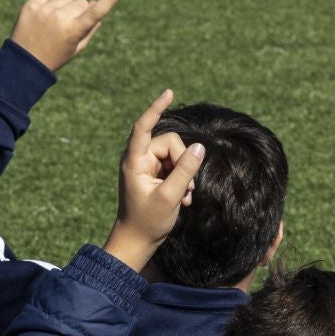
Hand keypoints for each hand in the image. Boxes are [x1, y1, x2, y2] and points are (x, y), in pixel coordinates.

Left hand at [9, 0, 124, 72]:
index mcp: (74, 31)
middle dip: (79, 12)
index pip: (96, 12)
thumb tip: (95, 3)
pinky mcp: (31, 5)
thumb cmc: (55, 56)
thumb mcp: (76, 47)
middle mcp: (60, 18)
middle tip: (66, 28)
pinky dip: (48, 2)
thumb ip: (90, 27)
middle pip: (82, 2)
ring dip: (63, 7)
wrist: (23, 62)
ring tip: (52, 24)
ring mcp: (44, 10)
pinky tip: (42, 16)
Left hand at [102, 90, 206, 272]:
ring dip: (185, 176)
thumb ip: (185, 171)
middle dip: (183, 163)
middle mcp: (139, 159)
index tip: (169, 93)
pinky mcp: (155, 176)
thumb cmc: (148, 222)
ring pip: (177, 156)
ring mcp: (147, 167)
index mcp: (135, 161)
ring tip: (184, 198)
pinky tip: (184, 200)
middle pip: (171, 143)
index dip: (156, 108)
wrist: (137, 242)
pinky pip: (176, 167)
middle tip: (186, 190)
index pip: (143, 127)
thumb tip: (200, 147)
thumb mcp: (170, 197)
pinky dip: (183, 182)